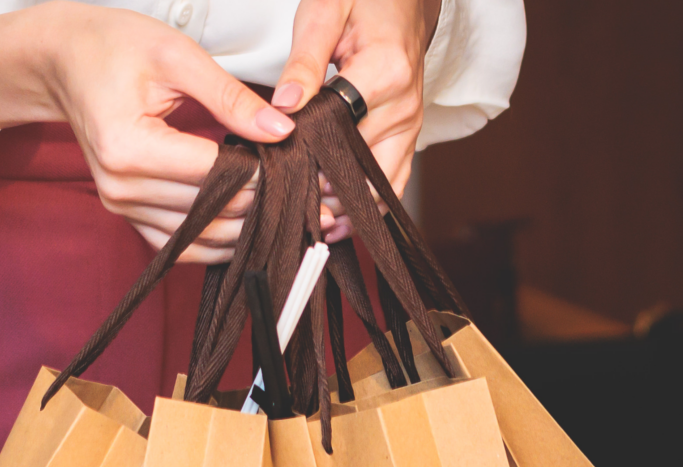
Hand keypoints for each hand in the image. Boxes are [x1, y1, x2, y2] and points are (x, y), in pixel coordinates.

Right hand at [0, 2, 325, 262]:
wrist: (62, 63)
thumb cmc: (113, 47)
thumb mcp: (177, 56)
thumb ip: (232, 97)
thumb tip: (283, 131)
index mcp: (129, 146)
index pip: (215, 175)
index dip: (265, 174)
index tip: (306, 166)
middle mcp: (121, 187)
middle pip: (211, 212)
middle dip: (265, 204)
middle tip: (312, 193)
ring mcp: (121, 206)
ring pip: (200, 239)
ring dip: (246, 230)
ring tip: (289, 212)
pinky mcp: (126, 215)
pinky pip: (180, 245)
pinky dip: (217, 240)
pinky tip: (249, 225)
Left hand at [272, 0, 441, 242]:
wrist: (402, 0)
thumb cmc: (361, 0)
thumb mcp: (323, 13)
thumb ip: (302, 61)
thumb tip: (284, 105)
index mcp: (384, 73)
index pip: (340, 132)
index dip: (306, 157)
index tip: (276, 173)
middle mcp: (404, 107)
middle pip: (360, 169)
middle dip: (321, 193)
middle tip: (283, 209)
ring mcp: (411, 127)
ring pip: (379, 188)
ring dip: (344, 209)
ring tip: (305, 224)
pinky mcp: (409, 138)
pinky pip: (391, 185)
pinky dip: (364, 207)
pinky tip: (336, 222)